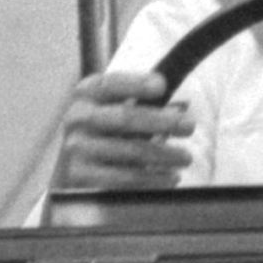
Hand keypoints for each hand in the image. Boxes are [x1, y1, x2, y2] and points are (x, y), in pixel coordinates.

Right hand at [56, 67, 195, 188]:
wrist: (72, 168)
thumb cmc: (106, 130)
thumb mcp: (117, 108)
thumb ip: (145, 104)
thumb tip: (184, 105)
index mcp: (87, 93)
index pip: (111, 83)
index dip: (136, 83)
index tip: (162, 86)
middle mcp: (77, 117)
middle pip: (125, 118)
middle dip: (162, 122)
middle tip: (190, 127)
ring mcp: (76, 148)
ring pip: (129, 150)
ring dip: (164, 154)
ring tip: (185, 157)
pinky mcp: (79, 176)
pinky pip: (123, 178)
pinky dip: (152, 179)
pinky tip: (170, 178)